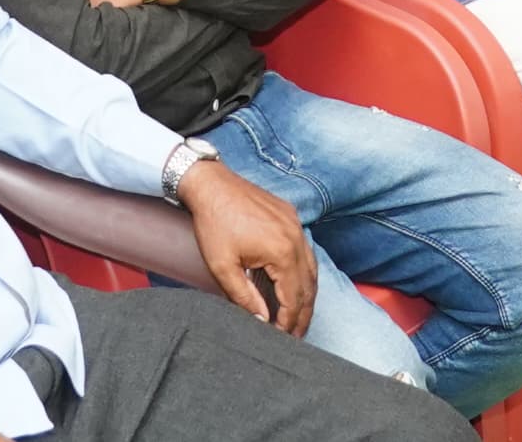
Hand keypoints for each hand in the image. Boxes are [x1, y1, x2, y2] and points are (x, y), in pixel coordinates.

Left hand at [176, 160, 314, 337]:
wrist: (210, 183)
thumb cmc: (213, 223)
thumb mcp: (222, 266)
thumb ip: (243, 297)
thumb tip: (262, 320)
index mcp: (282, 252)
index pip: (294, 298)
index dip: (289, 322)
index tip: (282, 338)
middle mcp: (295, 238)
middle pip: (308, 286)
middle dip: (302, 314)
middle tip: (295, 335)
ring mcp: (295, 225)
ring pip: (311, 268)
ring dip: (306, 294)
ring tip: (297, 316)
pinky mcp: (289, 216)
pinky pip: (305, 249)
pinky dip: (303, 271)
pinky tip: (295, 282)